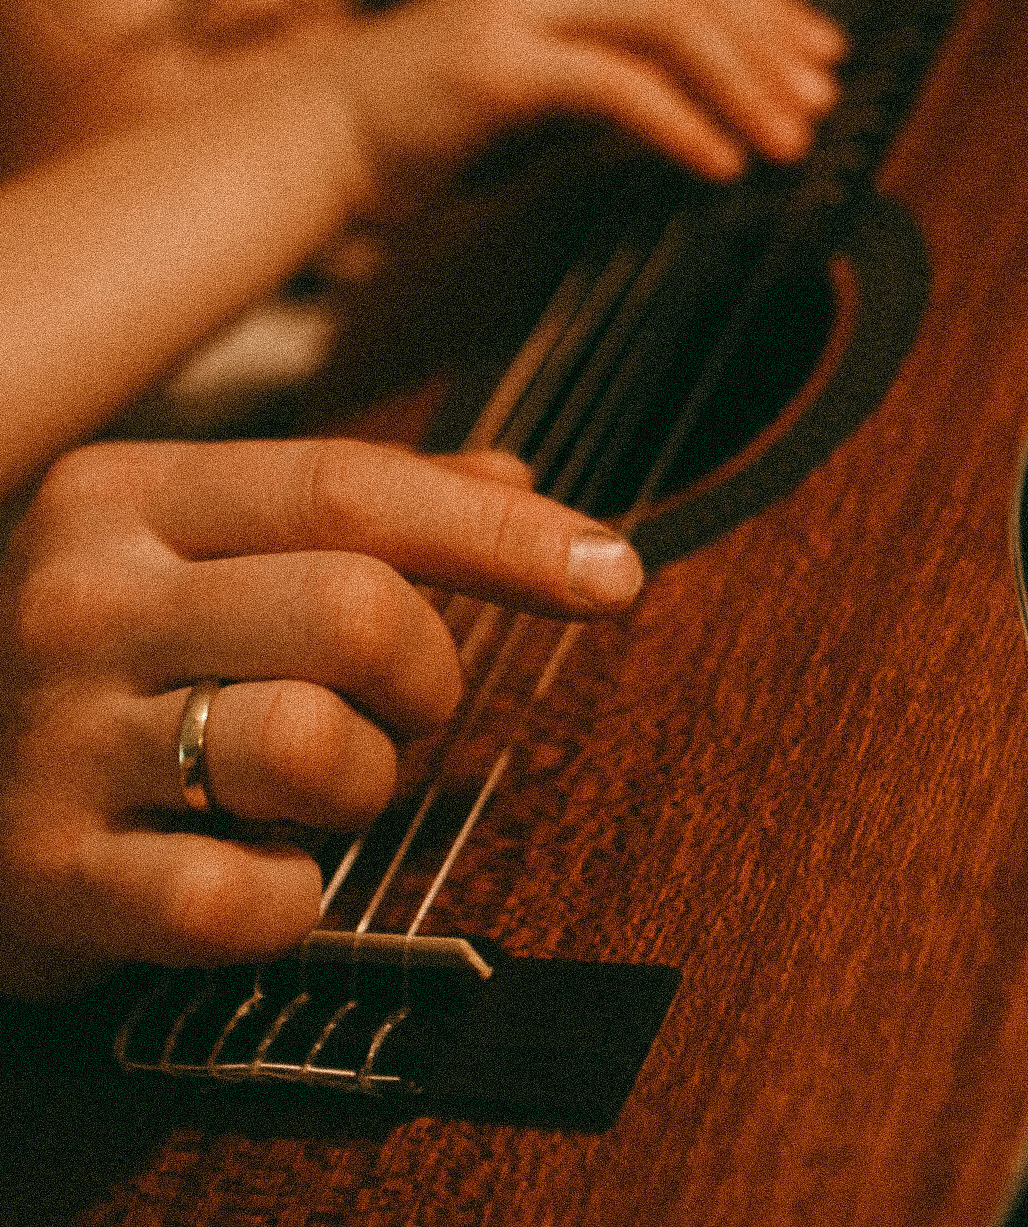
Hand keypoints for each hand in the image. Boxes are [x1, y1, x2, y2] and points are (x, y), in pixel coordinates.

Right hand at [0, 438, 641, 994]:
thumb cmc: (106, 653)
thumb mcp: (194, 542)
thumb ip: (354, 507)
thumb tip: (518, 483)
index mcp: (131, 496)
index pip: (352, 488)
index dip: (503, 535)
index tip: (614, 571)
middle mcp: (86, 601)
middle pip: (355, 610)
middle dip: (427, 675)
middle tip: (402, 706)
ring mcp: (61, 740)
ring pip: (314, 746)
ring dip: (364, 784)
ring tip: (316, 788)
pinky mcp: (53, 878)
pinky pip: (241, 900)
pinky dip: (293, 900)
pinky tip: (261, 875)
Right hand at [340, 0, 846, 216]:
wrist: (304, 143)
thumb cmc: (409, 136)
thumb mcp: (522, 107)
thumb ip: (595, 97)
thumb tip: (682, 120)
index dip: (764, 8)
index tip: (818, 57)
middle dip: (770, 38)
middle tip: (825, 98)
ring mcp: (516, 13)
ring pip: (666, 20)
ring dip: (741, 80)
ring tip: (790, 140)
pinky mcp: (495, 69)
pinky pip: (613, 84)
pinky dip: (679, 122)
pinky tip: (719, 165)